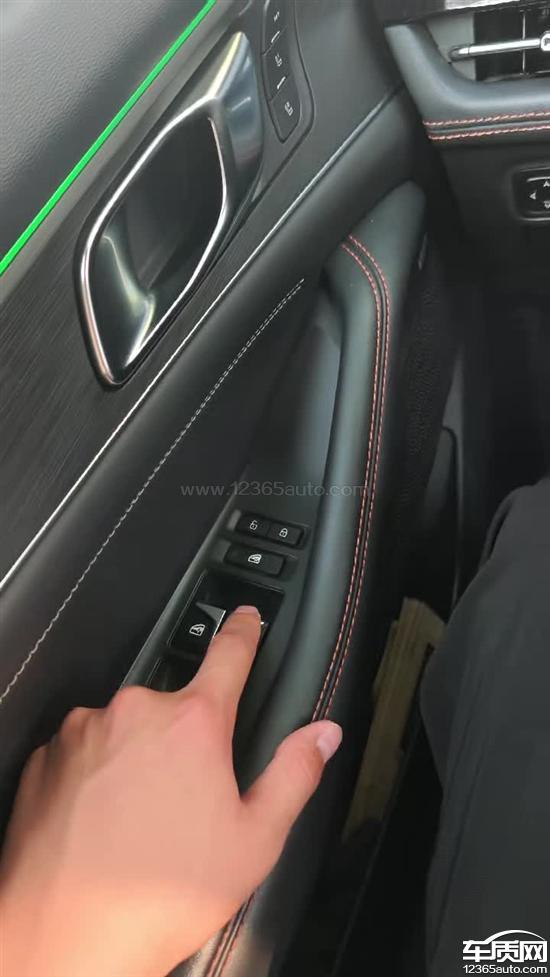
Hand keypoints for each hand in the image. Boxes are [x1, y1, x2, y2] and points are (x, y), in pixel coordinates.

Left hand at [0, 606, 341, 976]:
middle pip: (175, 707)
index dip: (244, 631)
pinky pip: (84, 751)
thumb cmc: (160, 894)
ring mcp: (84, 731)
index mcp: (194, 723)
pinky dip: (97, 776)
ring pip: (127, 729)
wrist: (65, 940)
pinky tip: (104, 824)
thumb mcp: (256, 839)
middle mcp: (136, 712)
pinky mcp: (45, 756)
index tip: (247, 617)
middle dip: (185, 740)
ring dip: (138, 757)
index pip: (229, 653)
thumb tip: (323, 735)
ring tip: (140, 822)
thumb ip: (295, 773)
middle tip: (187, 800)